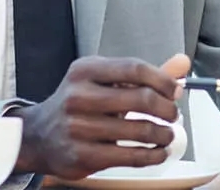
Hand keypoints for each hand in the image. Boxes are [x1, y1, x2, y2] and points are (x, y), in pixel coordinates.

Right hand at [11, 54, 191, 179]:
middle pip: (142, 99)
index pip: (135, 68)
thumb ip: (144, 74)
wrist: (37, 135)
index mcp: (85, 70)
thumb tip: (182, 64)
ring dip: (163, 134)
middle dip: (167, 109)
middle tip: (173, 115)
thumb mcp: (104, 80)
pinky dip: (153, 155)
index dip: (163, 80)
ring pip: (140, 130)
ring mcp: (79, 127)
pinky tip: (158, 151)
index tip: (175, 90)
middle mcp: (79, 96)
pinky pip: (130, 156)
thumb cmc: (78, 104)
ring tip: (167, 134)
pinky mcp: (82, 155)